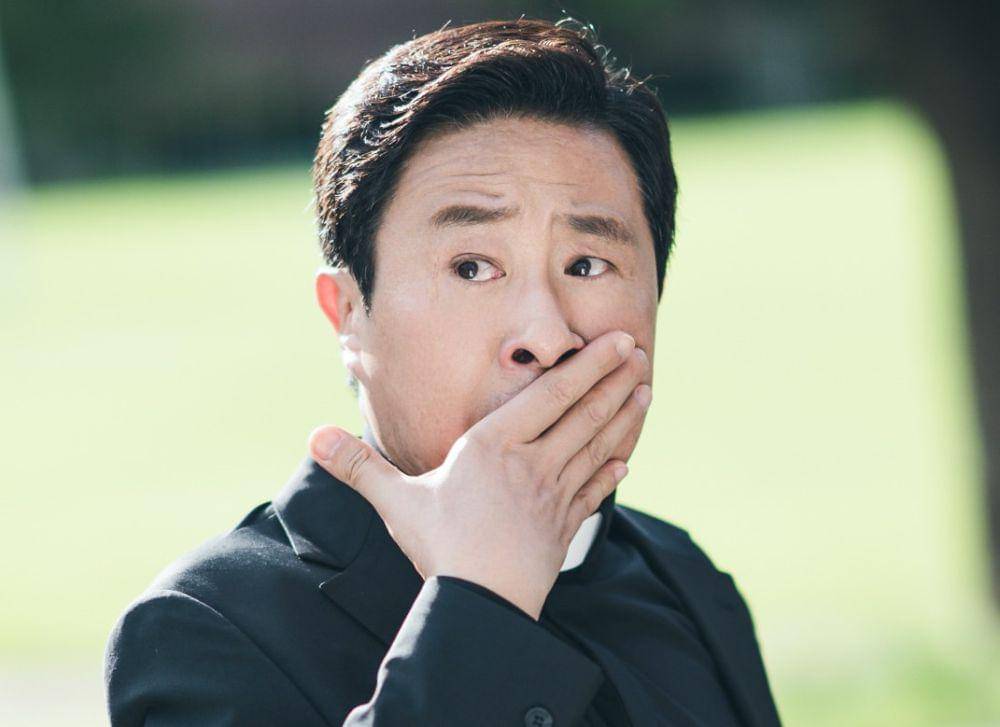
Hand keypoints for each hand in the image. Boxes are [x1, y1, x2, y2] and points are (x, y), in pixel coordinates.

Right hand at [308, 330, 651, 619]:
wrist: (480, 604)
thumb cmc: (440, 547)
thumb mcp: (397, 502)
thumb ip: (360, 466)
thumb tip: (313, 435)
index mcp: (495, 446)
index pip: (551, 396)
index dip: (588, 366)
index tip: (617, 341)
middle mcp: (533, 463)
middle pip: (583, 414)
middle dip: (614, 380)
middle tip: (640, 350)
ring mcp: (554, 496)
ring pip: (596, 446)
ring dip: (622, 417)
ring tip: (644, 390)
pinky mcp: (563, 527)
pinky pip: (593, 492)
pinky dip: (611, 473)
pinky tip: (626, 460)